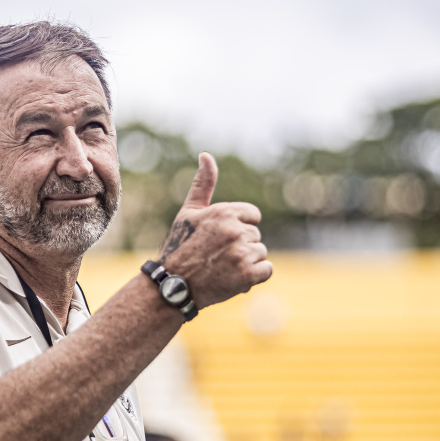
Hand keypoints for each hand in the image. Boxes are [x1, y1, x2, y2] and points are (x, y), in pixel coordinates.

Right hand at [158, 152, 271, 309]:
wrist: (172, 286)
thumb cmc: (179, 247)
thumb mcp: (189, 212)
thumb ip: (203, 184)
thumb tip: (206, 154)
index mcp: (224, 212)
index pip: (253, 215)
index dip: (238, 228)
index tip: (220, 239)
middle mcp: (235, 231)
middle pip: (255, 235)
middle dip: (240, 246)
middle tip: (215, 256)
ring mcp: (242, 254)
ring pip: (260, 253)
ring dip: (246, 262)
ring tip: (222, 268)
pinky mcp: (248, 275)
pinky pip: (266, 270)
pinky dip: (254, 277)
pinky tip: (233, 278)